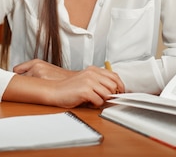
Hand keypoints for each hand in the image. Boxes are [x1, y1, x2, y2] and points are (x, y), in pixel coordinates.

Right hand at [5, 60, 124, 107]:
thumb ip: (99, 81)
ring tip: (94, 100)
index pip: (114, 76)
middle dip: (111, 95)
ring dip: (102, 100)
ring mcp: (88, 82)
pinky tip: (88, 102)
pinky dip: (95, 105)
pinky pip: (99, 101)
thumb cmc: (70, 88)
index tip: (120, 93)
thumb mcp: (86, 80)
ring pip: (107, 94)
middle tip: (105, 99)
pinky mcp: (85, 91)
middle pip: (113, 86)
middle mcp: (92, 74)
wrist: (55, 91)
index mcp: (93, 70)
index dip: (120, 86)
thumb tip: (114, 90)